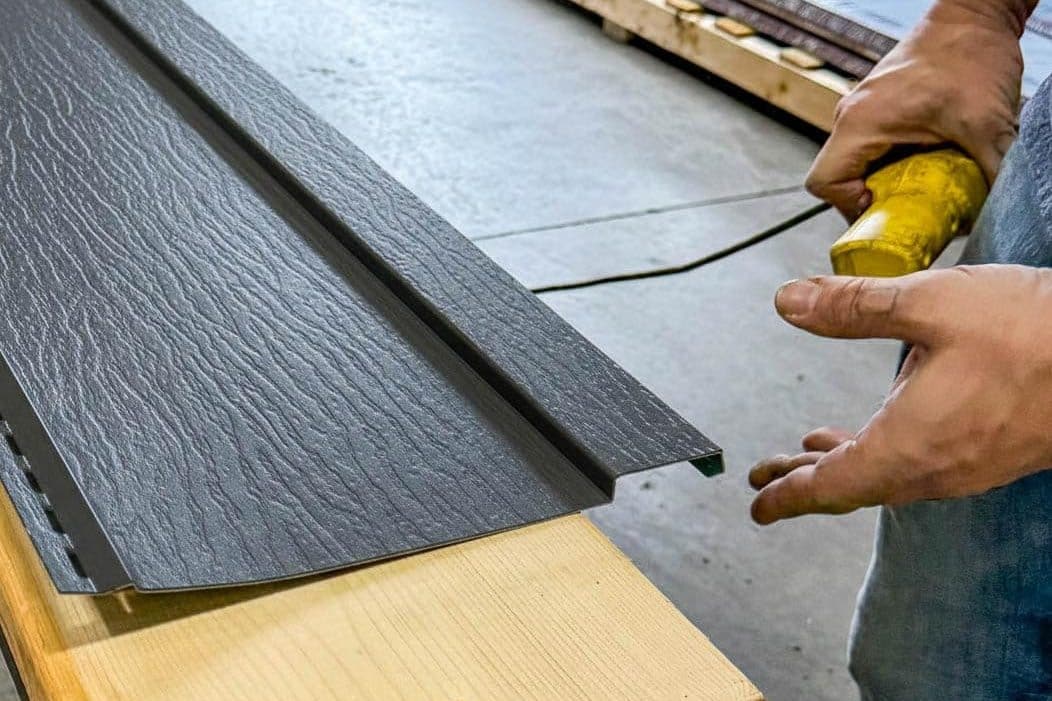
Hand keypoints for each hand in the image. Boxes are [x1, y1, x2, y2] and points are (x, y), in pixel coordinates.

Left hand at [749, 265, 1051, 524]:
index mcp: (908, 445)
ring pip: (888, 475)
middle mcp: (934, 469)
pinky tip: (884, 425)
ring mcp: (967, 465)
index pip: (830, 487)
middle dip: (804, 479)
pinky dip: (885, 450)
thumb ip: (853, 307)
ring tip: (811, 448)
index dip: (788, 497)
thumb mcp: (929, 305)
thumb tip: (789, 302)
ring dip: (845, 463)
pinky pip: (922, 463)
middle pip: (853, 486)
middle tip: (767, 476)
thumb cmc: (1034, 334)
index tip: (759, 504)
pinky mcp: (991, 452)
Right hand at [806, 0, 1026, 218]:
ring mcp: (863, 110)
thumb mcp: (986, 124)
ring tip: (922, 186)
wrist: (975, 14)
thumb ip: (992, 172)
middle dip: (871, 200)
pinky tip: (928, 162)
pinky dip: (893, 163)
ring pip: (857, 164)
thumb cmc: (969, 56)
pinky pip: (872, 148)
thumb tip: (997, 213)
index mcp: (860, 122)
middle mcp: (852, 117)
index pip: (824, 183)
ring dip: (885, 181)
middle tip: (908, 208)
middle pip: (839, 178)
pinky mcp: (879, 107)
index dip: (846, 207)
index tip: (882, 210)